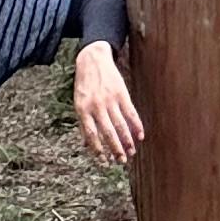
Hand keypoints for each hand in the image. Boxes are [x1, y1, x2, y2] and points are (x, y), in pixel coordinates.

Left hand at [74, 39, 143, 165]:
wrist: (92, 59)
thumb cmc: (84, 84)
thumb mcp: (79, 102)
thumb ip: (83, 123)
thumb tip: (85, 145)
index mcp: (83, 110)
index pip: (91, 134)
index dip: (97, 149)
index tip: (104, 161)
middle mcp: (96, 106)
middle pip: (107, 132)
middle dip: (115, 149)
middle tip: (121, 161)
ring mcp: (110, 100)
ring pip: (120, 125)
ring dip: (127, 141)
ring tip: (131, 152)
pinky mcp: (122, 94)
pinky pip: (131, 113)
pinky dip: (137, 126)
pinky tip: (140, 136)